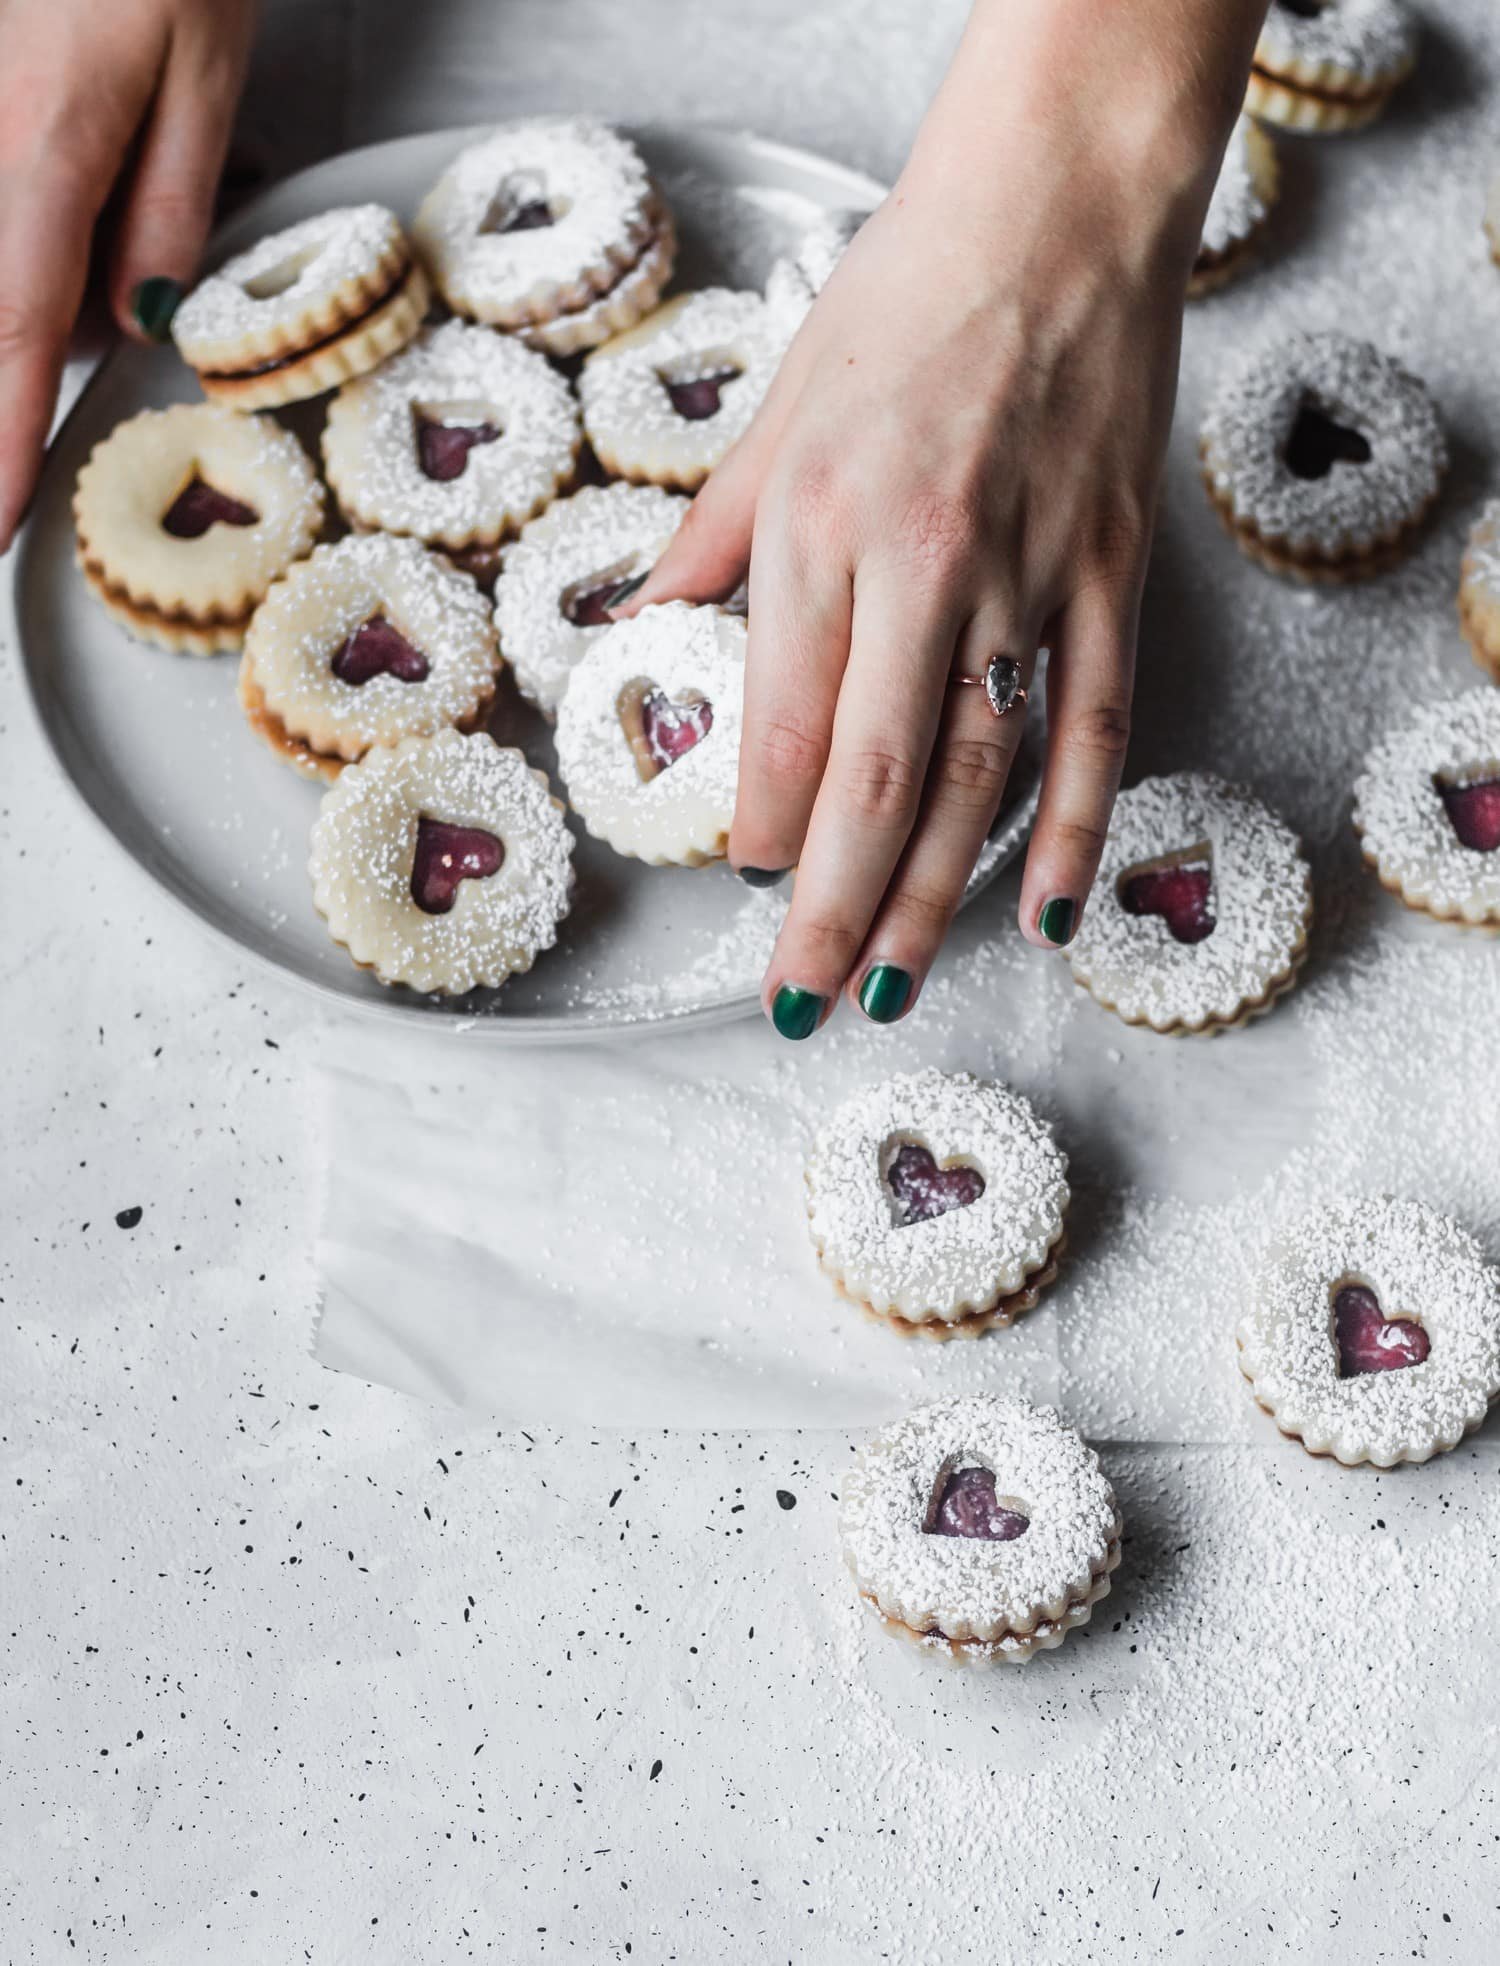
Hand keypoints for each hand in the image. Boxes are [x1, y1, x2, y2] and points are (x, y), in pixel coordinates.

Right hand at [0, 0, 257, 550]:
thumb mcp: (205, 72)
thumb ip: (165, 210)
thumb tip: (133, 326)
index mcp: (47, 145)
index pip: (12, 328)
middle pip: (2, 294)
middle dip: (30, 348)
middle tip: (75, 355)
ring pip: (0, 253)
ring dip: (44, 275)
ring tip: (115, 169)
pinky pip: (1, 197)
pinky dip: (34, 223)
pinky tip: (83, 169)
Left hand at [620, 0, 1261, 1036]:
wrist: (1059, 210)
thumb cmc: (904, 300)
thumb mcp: (773, 414)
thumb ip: (710, 541)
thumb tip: (641, 627)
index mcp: (821, 524)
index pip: (781, 719)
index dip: (760, 824)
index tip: (747, 883)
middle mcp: (923, 564)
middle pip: (875, 778)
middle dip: (831, 910)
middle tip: (801, 1004)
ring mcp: (1032, 575)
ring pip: (980, 773)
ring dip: (934, 895)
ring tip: (894, 985)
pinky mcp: (1114, 575)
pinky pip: (1096, 725)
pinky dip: (1072, 828)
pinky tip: (1044, 912)